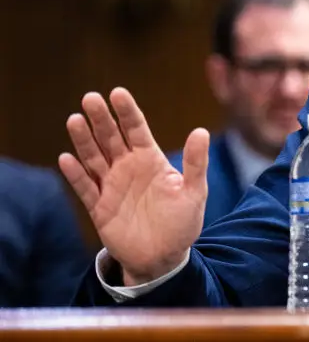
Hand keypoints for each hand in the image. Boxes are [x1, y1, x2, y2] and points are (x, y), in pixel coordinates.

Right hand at [58, 87, 209, 284]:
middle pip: (111, 138)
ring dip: (84, 141)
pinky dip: (75, 175)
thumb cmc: (182, 222)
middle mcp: (128, 168)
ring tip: (74, 120)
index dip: (127, 111)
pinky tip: (65, 159)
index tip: (118, 92)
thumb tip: (201, 131)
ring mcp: (111, 186)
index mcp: (151, 160)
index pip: (137, 129)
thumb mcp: (194, 191)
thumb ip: (195, 163)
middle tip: (90, 98)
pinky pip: (85, 188)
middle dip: (101, 118)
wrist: (164, 256)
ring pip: (94, 158)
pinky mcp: (99, 208)